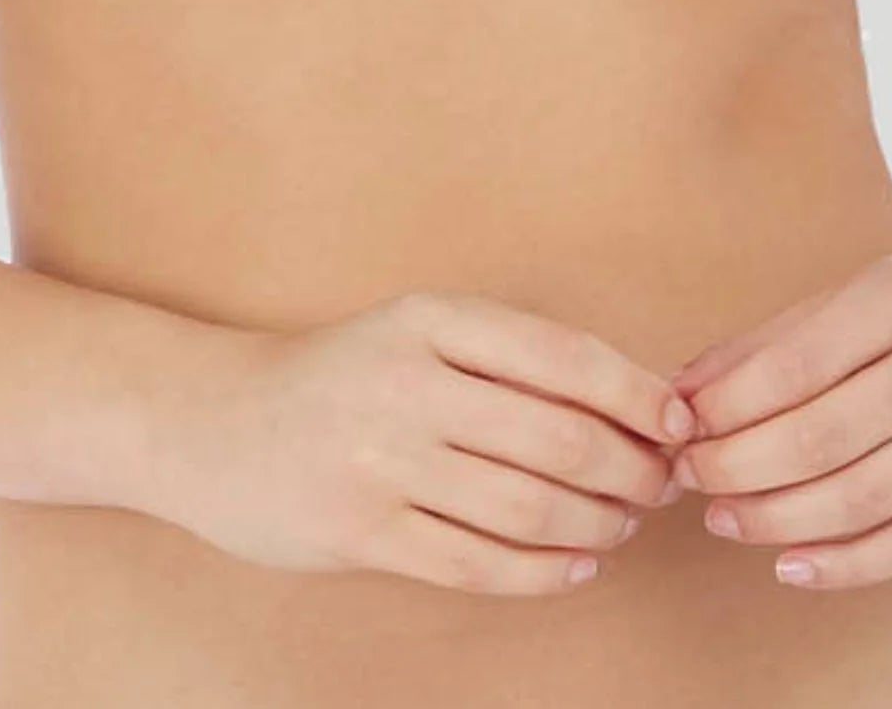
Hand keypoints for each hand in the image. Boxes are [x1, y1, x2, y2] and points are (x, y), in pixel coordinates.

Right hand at [134, 290, 691, 595]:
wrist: (213, 423)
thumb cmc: (340, 375)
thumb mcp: (416, 331)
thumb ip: (507, 357)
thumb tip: (636, 402)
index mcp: (430, 318)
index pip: (564, 356)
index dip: (638, 396)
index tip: (679, 424)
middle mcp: (408, 383)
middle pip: (560, 438)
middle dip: (632, 471)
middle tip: (658, 487)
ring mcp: (381, 461)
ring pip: (529, 507)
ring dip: (598, 527)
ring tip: (619, 527)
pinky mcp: (361, 532)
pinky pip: (480, 565)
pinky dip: (544, 573)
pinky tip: (573, 567)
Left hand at [668, 250, 891, 592]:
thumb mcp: (852, 298)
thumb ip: (767, 342)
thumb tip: (680, 392)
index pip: (795, 364)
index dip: (727, 405)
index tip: (678, 426)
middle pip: (822, 438)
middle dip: (739, 466)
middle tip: (687, 478)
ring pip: (862, 498)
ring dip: (778, 519)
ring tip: (723, 518)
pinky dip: (845, 564)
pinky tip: (790, 564)